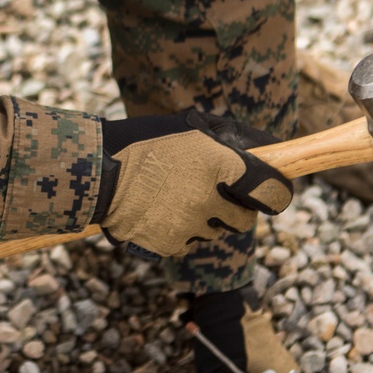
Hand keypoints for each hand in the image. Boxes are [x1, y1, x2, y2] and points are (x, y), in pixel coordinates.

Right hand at [98, 110, 291, 257]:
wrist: (96, 171)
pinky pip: (189, 243)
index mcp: (222, 165)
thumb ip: (235, 137)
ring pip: (216, 232)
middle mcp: (210, 199)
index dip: (277, 193)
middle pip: (245, 220)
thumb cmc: (146, 141)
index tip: (272, 190)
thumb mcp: (192, 127)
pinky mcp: (170, 245)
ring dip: (206, 219)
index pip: (274, 193)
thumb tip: (273, 144)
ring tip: (177, 197)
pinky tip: (160, 211)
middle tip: (213, 192)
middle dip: (236, 208)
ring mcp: (190, 225)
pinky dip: (180, 232)